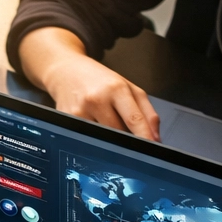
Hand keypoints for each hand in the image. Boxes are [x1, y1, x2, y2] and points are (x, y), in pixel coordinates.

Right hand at [37, 52, 159, 140]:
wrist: (66, 70)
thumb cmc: (99, 80)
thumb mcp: (128, 88)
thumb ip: (146, 112)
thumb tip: (156, 139)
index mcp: (115, 88)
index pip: (134, 119)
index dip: (144, 137)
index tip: (152, 151)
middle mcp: (96, 99)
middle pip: (118, 134)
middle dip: (126, 139)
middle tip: (126, 134)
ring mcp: (79, 112)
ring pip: (102, 140)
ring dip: (109, 140)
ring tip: (104, 122)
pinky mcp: (66, 121)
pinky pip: (87, 139)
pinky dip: (94, 138)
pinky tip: (91, 124)